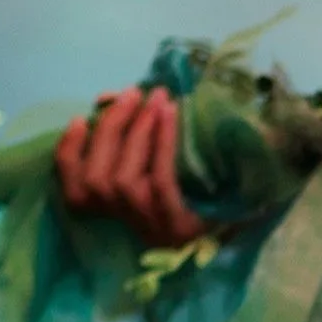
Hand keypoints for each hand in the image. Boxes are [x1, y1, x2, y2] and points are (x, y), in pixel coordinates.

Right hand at [55, 86, 206, 247]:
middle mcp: (130, 224)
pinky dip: (161, 143)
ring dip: (135, 132)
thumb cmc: (210, 188)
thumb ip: (134, 138)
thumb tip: (108, 99)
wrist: (252, 215)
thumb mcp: (165, 164)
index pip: (75, 192)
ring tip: (154, 100)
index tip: (79, 119)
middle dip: (108, 130)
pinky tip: (168, 113)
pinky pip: (161, 179)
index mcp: (119, 214)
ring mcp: (154, 227)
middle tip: (132, 94)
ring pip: (122, 180)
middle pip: (97, 180)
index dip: (69, 155)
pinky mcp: (180, 224)